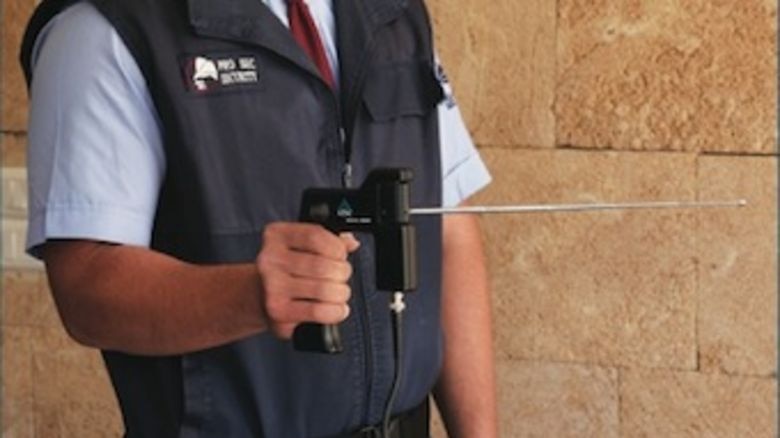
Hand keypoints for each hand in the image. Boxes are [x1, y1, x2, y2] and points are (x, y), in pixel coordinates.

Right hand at [256, 222, 359, 338]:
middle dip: (342, 273)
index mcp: (276, 235)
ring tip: (338, 293)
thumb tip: (351, 243)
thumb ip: (329, 241)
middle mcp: (270, 259)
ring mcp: (272, 286)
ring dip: (341, 293)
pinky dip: (335, 311)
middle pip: (323, 266)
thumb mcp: (304, 246)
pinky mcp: (278, 311)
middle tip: (341, 277)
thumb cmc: (289, 270)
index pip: (315, 236)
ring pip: (324, 289)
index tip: (341, 255)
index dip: (337, 247)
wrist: (260, 296)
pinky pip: (318, 311)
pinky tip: (336, 309)